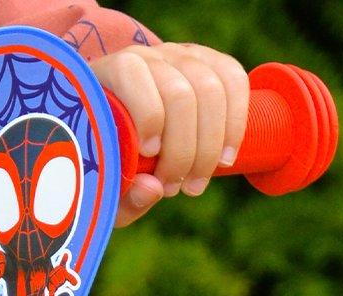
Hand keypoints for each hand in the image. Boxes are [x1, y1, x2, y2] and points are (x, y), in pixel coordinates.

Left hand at [89, 44, 249, 226]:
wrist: (127, 134)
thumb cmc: (110, 162)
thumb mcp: (107, 185)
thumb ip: (122, 193)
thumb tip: (154, 188)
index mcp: (110, 74)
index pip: (132, 74)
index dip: (146, 114)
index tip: (149, 154)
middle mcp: (148, 56)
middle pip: (179, 93)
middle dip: (181, 149)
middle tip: (172, 188)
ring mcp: (183, 56)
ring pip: (211, 90)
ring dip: (209, 146)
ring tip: (194, 185)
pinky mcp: (211, 62)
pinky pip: (235, 81)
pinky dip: (235, 124)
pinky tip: (225, 160)